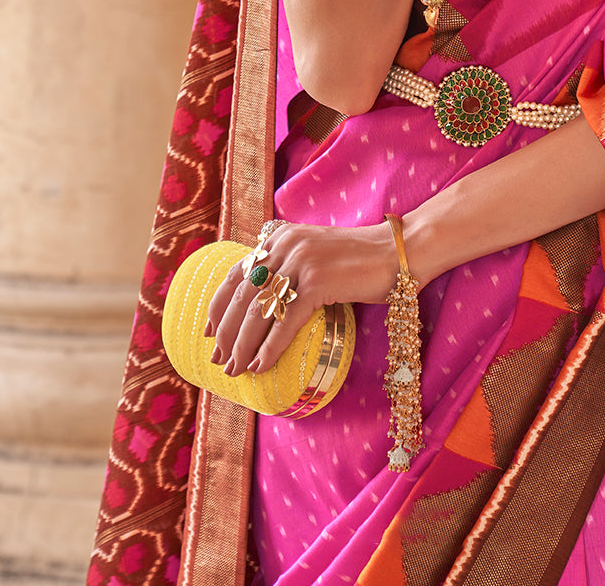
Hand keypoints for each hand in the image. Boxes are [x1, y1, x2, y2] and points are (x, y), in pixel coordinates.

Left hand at [205, 221, 397, 375]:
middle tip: (219, 360)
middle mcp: (284, 244)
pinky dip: (269, 348)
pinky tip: (261, 366)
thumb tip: (260, 304)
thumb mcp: (314, 254)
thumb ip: (287, 267)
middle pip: (243, 295)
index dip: (218, 306)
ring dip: (243, 346)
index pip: (236, 273)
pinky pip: (284, 322)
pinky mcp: (317, 282)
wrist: (397, 252)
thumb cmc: (359, 259)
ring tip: (236, 369)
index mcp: (279, 236)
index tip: (207, 332)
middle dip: (226, 333)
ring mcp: (300, 261)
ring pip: (259, 312)